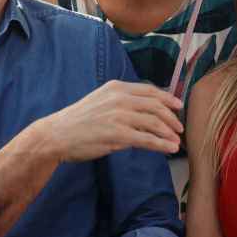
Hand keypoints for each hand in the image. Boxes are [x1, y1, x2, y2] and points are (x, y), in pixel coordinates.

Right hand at [37, 80, 182, 161]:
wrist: (57, 134)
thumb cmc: (78, 121)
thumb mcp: (101, 101)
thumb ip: (121, 102)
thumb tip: (143, 110)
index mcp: (116, 88)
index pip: (150, 91)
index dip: (168, 99)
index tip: (178, 106)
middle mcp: (120, 98)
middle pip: (156, 106)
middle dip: (172, 118)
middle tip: (179, 128)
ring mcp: (120, 116)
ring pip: (155, 122)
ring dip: (169, 132)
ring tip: (176, 141)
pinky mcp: (118, 135)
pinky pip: (147, 139)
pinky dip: (162, 144)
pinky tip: (170, 149)